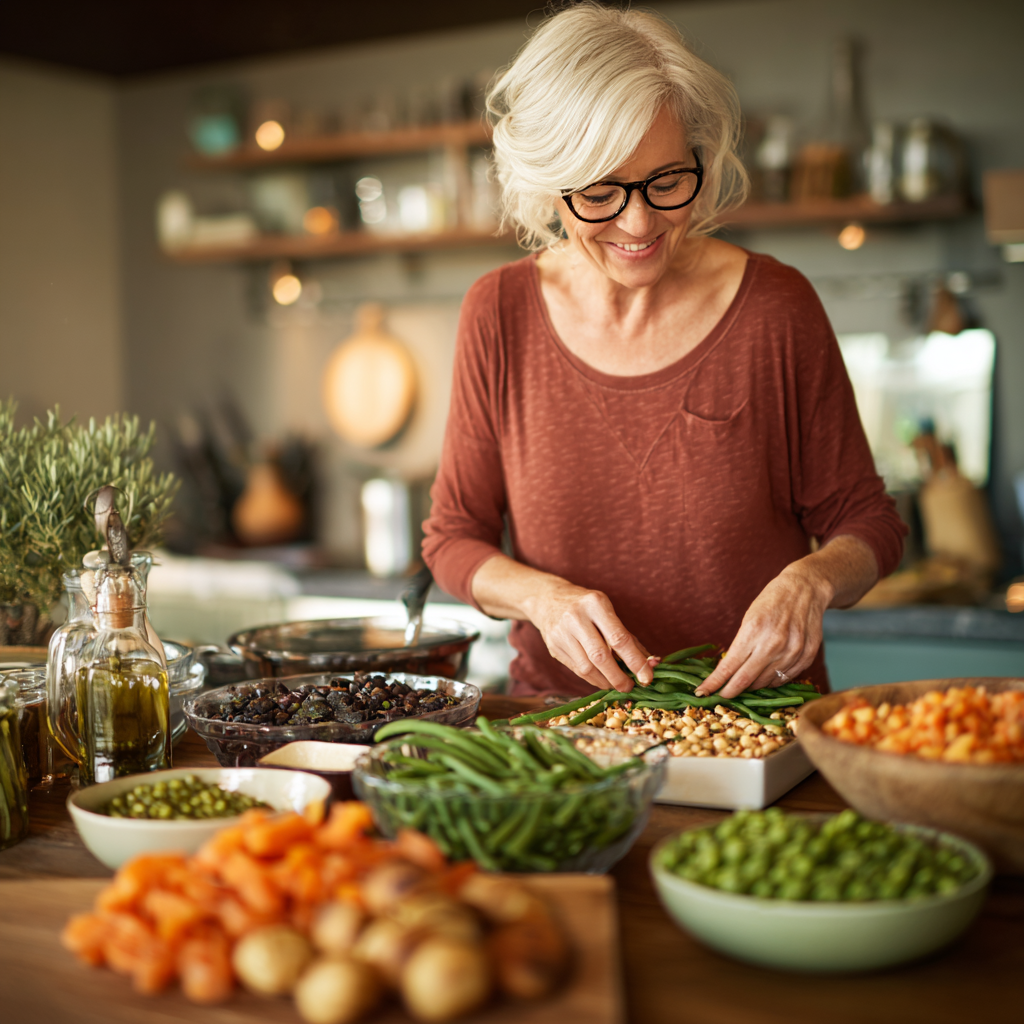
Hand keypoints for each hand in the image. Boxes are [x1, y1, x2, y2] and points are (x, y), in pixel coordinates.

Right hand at [524, 579, 655, 692]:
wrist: (548, 599)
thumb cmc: (587, 608)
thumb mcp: (608, 613)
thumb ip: (629, 639)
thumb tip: (652, 665)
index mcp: (595, 604)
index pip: (619, 638)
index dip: (635, 661)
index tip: (647, 678)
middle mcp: (576, 617)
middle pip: (600, 656)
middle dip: (618, 677)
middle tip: (630, 687)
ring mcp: (561, 633)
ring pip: (587, 667)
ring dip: (605, 681)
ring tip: (616, 683)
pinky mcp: (553, 647)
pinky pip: (576, 670)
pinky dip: (593, 679)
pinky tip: (602, 678)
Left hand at [695, 560, 833, 698]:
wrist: (805, 588)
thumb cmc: (771, 601)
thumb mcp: (749, 617)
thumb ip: (741, 644)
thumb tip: (729, 670)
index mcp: (754, 630)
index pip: (729, 666)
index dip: (715, 683)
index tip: (702, 691)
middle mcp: (774, 644)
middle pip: (746, 680)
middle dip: (730, 691)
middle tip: (722, 695)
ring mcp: (792, 651)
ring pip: (766, 682)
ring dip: (752, 685)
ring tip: (745, 682)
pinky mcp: (807, 655)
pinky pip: (785, 678)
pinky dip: (772, 681)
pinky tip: (765, 677)